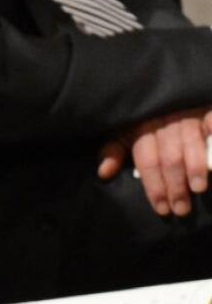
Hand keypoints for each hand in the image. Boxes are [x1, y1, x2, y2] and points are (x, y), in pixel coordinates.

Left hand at [97, 107, 211, 215]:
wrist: (165, 94)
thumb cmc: (145, 122)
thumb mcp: (126, 134)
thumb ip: (115, 152)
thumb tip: (103, 173)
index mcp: (142, 129)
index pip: (147, 160)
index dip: (153, 185)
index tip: (162, 209)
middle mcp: (164, 123)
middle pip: (169, 157)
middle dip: (174, 184)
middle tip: (181, 209)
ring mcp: (187, 117)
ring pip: (191, 144)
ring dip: (195, 166)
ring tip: (198, 189)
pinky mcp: (204, 112)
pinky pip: (211, 120)